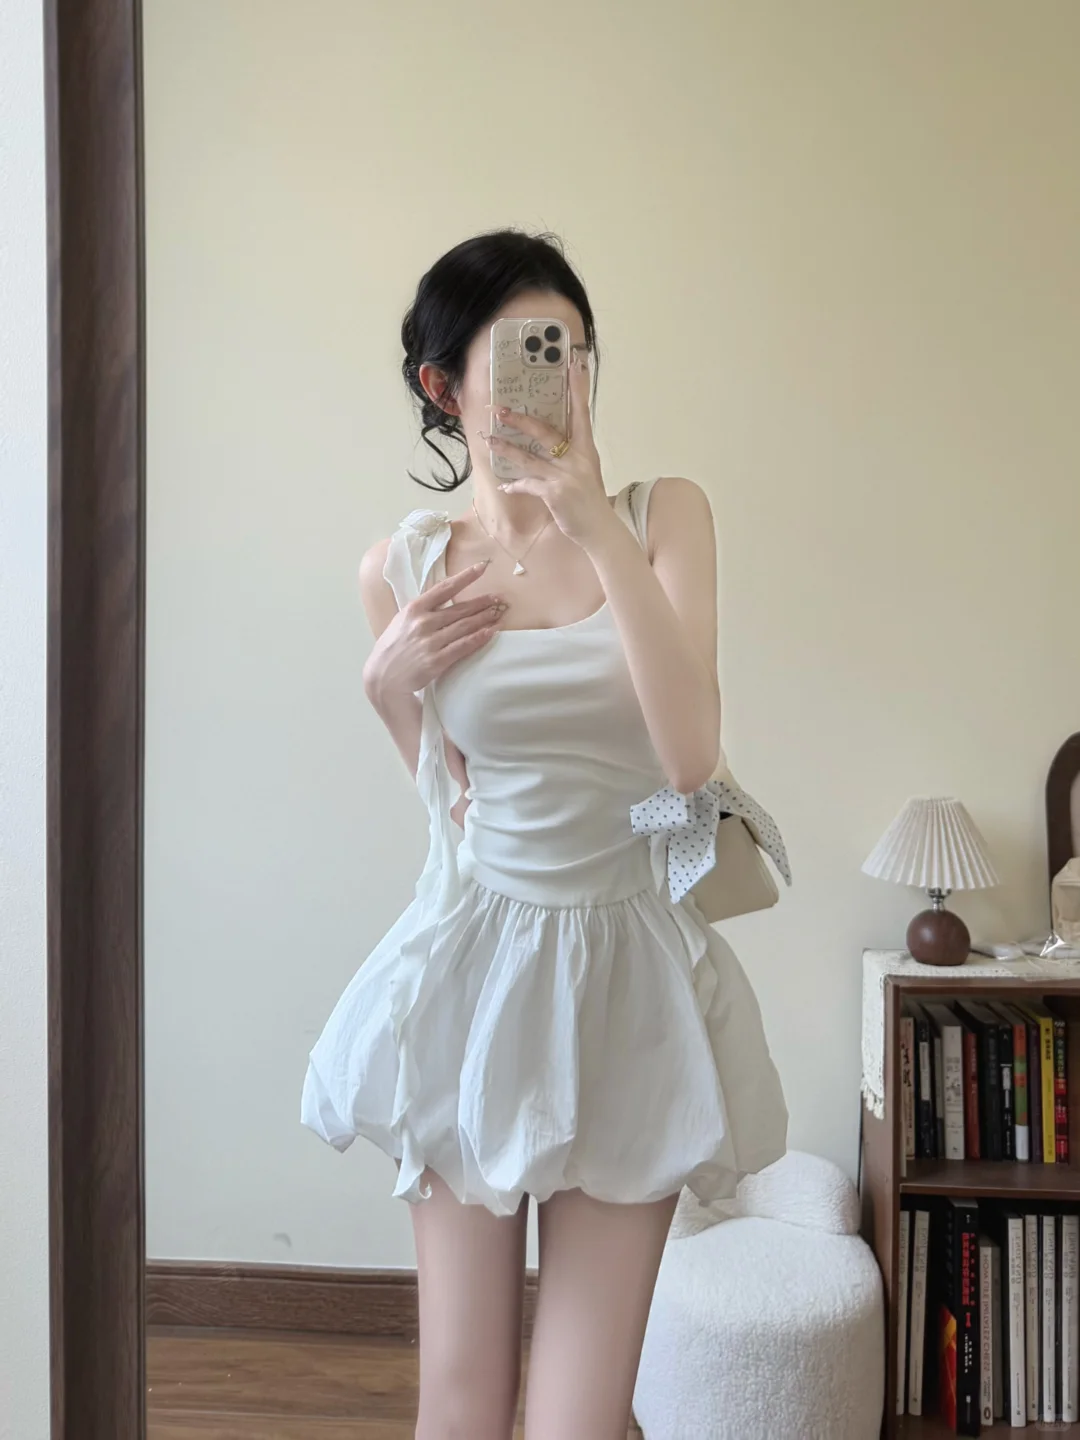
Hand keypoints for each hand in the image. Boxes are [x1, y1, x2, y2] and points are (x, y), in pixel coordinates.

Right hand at [363, 562, 505, 702]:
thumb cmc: (393, 647)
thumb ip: (422, 610)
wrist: (382, 677)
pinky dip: (479, 638)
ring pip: (465, 626)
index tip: (482, 568)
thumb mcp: (402, 621)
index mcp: (414, 608)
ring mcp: (430, 642)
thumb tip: (444, 597)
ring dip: (485, 619)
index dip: (465, 577)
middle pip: (460, 609)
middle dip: (482, 602)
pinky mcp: (436, 661)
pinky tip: (491, 632)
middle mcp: (423, 622)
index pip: (444, 588)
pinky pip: (463, 646)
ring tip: (499, 613)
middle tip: (499, 598)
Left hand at [485, 351, 618, 550]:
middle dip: (520, 421)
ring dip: (505, 448)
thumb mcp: (587, 472)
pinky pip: (527, 484)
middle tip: (500, 409)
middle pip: (545, 432)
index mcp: (587, 449)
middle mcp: (577, 458)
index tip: (574, 363)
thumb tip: (550, 443)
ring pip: (528, 458)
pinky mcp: (554, 493)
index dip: (577, 388)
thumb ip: (571, 456)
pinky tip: (505, 485)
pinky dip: (515, 485)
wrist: (600, 529)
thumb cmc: (590, 501)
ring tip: (488, 439)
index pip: (582, 412)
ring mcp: (565, 476)